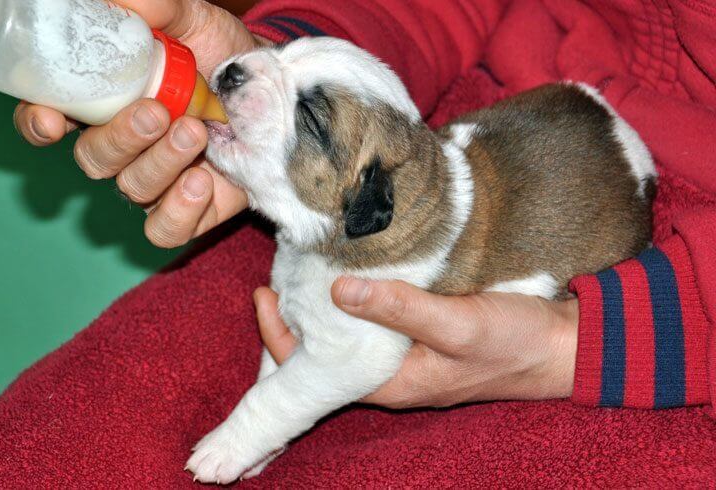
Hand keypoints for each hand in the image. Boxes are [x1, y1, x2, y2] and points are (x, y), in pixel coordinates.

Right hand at [14, 0, 265, 247]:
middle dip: (121, 138)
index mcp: (106, 100)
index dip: (39, 123)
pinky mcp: (190, 212)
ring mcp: (155, 181)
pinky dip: (179, 212)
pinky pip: (166, 230)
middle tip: (158, 113)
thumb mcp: (193, 22)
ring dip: (161, 164)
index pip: (49, 118)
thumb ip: (159, 11)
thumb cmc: (222, 56)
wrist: (274, 93)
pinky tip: (203, 182)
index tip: (54, 120)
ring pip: (131, 190)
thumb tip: (124, 2)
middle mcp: (123, 145)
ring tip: (197, 132)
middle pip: (93, 159)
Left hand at [254, 278, 578, 408]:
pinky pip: (374, 317)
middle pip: (324, 351)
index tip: (264, 293)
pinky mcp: (420, 331)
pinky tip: (349, 270)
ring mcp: (404, 352)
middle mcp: (389, 372)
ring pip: (347, 333)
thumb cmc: (514, 343)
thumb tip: (336, 289)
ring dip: (323, 304)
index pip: (314, 368)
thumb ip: (399, 308)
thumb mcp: (457, 324)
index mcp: (389, 383)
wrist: (563, 345)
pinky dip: (355, 296)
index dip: (280, 335)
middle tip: (279, 273)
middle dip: (295, 318)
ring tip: (303, 267)